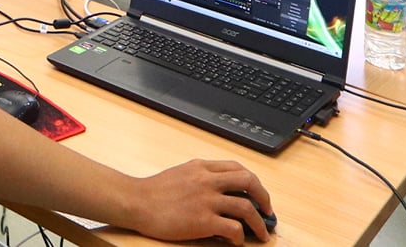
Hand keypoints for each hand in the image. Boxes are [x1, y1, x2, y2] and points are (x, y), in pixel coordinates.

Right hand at [130, 161, 272, 242]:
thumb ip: (201, 176)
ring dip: (259, 223)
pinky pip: (233, 228)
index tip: (258, 194)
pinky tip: (237, 241)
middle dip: (264, 198)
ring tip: (262, 233)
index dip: (254, 181)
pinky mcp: (203, 221)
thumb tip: (221, 189)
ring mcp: (206, 200)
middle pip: (249, 182)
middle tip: (268, 212)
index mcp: (202, 167)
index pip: (237, 168)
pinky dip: (240, 236)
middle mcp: (208, 180)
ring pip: (246, 207)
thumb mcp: (181, 173)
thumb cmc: (154, 191)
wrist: (136, 202)